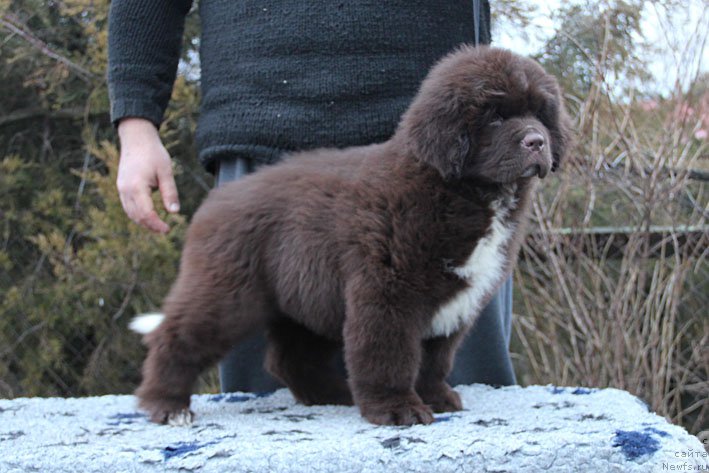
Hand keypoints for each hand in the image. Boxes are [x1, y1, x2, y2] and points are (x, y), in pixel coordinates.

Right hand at [116, 118, 179, 233]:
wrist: (136, 139)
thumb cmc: (153, 153)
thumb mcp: (166, 172)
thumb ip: (170, 192)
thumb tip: (175, 212)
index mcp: (137, 187)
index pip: (146, 213)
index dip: (157, 224)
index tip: (168, 229)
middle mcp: (125, 190)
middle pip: (137, 216)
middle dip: (151, 226)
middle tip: (165, 230)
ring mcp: (121, 189)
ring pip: (130, 213)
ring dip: (143, 222)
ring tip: (158, 225)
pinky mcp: (121, 187)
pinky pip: (128, 206)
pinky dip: (137, 214)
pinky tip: (149, 216)